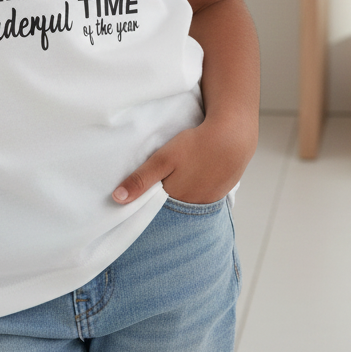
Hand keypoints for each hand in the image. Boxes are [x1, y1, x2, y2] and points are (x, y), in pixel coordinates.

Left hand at [112, 117, 256, 204]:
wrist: (233, 138)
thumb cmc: (196, 146)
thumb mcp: (163, 159)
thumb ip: (141, 179)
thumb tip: (117, 199)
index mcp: (175, 201)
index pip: (154, 213)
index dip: (143, 208)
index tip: (131, 207)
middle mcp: (191, 207)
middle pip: (170, 211)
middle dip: (160, 206)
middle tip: (152, 194)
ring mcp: (207, 202)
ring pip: (186, 205)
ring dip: (178, 200)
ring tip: (172, 186)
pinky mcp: (219, 193)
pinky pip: (201, 199)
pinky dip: (194, 193)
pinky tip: (192, 180)